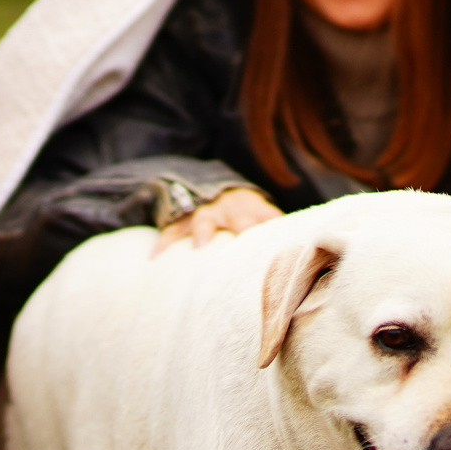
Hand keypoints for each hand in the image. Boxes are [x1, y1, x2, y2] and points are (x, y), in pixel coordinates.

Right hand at [153, 187, 283, 254]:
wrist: (214, 189)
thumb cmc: (244, 216)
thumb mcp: (262, 219)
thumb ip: (276, 235)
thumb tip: (296, 260)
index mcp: (256, 209)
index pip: (268, 220)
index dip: (273, 234)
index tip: (278, 253)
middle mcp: (232, 208)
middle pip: (240, 218)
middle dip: (243, 229)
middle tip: (244, 252)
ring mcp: (207, 211)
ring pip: (204, 218)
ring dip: (203, 230)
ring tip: (201, 248)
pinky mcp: (184, 219)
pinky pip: (171, 229)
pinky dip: (163, 243)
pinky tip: (154, 258)